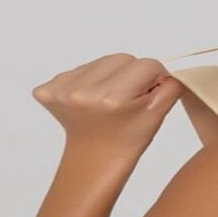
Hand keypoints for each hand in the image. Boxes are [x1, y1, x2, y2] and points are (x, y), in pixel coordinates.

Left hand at [31, 53, 183, 151]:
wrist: (96, 158)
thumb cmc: (128, 139)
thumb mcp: (156, 115)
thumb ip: (170, 88)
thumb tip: (170, 69)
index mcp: (114, 99)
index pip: (146, 65)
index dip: (154, 79)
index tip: (149, 96)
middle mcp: (84, 92)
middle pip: (121, 58)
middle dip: (130, 75)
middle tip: (127, 100)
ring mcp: (62, 90)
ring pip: (100, 62)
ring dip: (108, 77)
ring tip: (108, 101)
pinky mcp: (47, 90)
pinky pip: (78, 70)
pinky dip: (87, 81)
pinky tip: (90, 102)